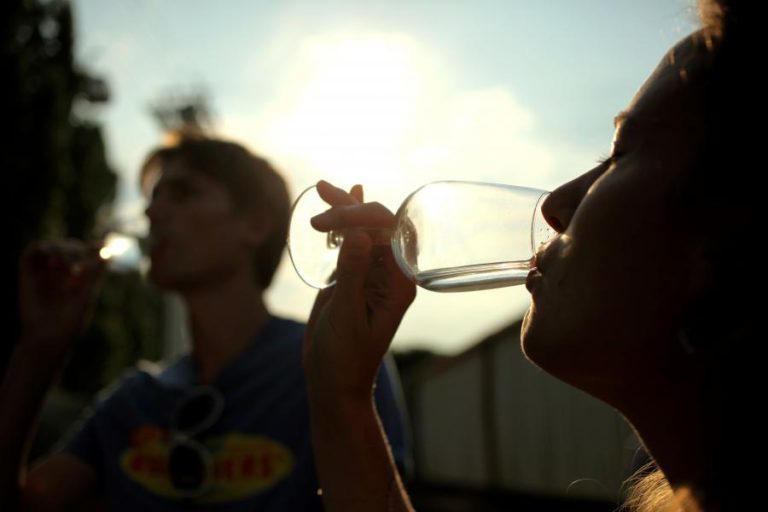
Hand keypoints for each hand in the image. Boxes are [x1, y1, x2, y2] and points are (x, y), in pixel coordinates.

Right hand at [18, 239, 105, 359]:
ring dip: (60, 248)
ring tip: (65, 267)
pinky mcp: (27, 274)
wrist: (47, 339)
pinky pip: (31, 251)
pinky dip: (42, 248)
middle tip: (78, 269)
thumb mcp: (86, 296)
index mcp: (79, 277)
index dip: (94, 246)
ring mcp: (44, 273)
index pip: (87, 253)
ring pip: (51, 245)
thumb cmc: (70, 323)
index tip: (102, 245)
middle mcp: (61, 273)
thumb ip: (94, 275)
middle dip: (76, 250)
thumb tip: (108, 254)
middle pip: (69, 246)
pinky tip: (53, 262)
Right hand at [303, 181, 415, 402]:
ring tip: (322, 189)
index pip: (388, 231)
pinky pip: (350, 244)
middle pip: (376, 225)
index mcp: (399, 282)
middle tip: (321, 194)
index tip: (327, 220)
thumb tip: (357, 233)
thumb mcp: (346, 316)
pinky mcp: (353, 278)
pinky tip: (339, 206)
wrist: (333, 382)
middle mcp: (389, 274)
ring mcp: (371, 275)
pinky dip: (342, 225)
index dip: (361, 215)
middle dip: (350, 207)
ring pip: (362, 231)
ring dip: (344, 210)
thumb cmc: (345, 357)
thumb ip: (351, 275)